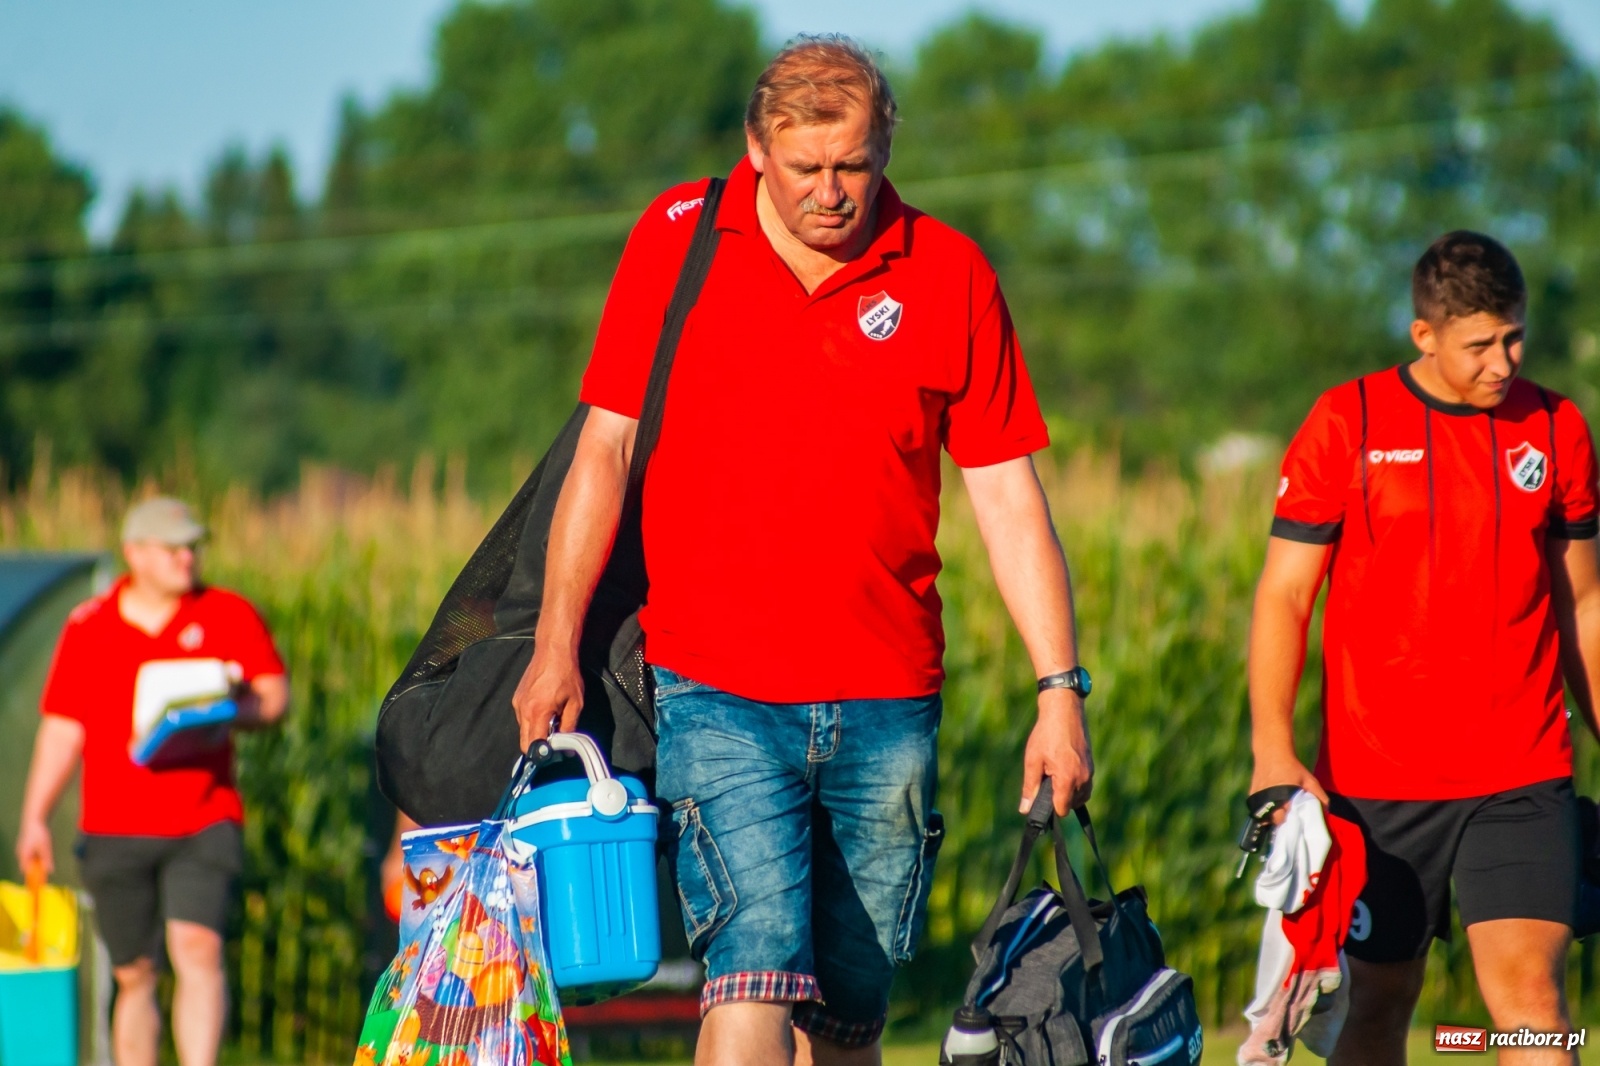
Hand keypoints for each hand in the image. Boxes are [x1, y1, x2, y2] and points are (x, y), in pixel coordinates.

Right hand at [15, 819, 52, 878]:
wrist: (34, 820)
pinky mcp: (25, 846)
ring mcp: (22, 850)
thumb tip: (50, 871)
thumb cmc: (39, 834)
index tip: (38, 885)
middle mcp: (21, 854)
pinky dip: (35, 860)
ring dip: (35, 867)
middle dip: (34, 874)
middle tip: (42, 881)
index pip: (27, 872)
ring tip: (42, 872)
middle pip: (27, 868)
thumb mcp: (45, 847)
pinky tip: (40, 860)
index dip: (32, 879)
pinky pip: (29, 857)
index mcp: (24, 856)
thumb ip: (47, 859)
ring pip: (28, 862)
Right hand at [510, 646, 584, 750]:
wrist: (553, 650)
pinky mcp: (517, 697)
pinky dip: (532, 720)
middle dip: (537, 746)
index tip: (553, 753)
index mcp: (537, 712)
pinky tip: (545, 709)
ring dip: (535, 731)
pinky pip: (522, 717)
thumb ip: (569, 726)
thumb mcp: (575, 702)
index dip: (542, 753)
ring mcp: (517, 703)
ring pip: (523, 729)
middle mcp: (523, 709)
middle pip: (523, 741)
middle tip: (554, 740)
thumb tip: (567, 745)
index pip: (532, 745)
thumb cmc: (566, 674)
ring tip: (552, 719)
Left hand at [1020, 689, 1092, 815]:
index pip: (1062, 809)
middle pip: (1072, 804)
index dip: (1050, 809)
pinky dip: (1075, 785)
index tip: (1041, 801)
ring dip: (1068, 793)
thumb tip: (1025, 810)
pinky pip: (1085, 785)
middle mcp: (1083, 778)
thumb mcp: (1033, 761)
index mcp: (1067, 779)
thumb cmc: (1046, 734)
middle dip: (1059, 800)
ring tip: (1052, 777)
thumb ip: (1030, 787)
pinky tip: (1062, 771)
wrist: (1064, 711)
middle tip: (1045, 782)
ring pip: (1080, 796)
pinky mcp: (1091, 765)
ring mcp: (1089, 772)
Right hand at [1249, 753, 1328, 815]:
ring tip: (1279, 809)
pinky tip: (1270, 803)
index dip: (1291, 822)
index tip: (1296, 820)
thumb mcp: (1309, 780)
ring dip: (1271, 816)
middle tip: (1288, 814)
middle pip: (1274, 820)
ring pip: (1264, 816)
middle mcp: (1269, 800)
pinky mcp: (1252, 794)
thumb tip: (1327, 810)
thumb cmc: (1292, 767)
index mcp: (1284, 799)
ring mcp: (1258, 797)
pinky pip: (1257, 808)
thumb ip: (1319, 795)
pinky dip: (1263, 809)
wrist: (1272, 753)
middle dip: (1282, 820)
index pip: (1285, 820)